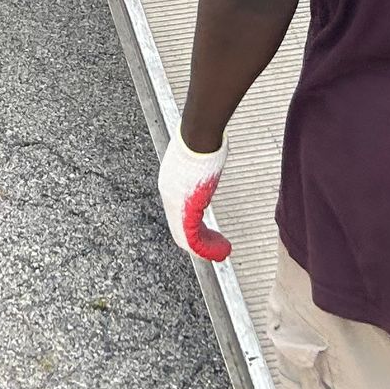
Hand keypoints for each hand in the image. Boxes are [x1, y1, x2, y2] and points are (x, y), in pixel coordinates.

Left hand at [158, 127, 231, 261]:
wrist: (198, 136)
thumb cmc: (201, 139)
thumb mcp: (197, 158)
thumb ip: (199, 170)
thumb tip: (208, 165)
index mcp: (170, 183)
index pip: (179, 212)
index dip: (194, 226)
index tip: (207, 233)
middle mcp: (169, 194)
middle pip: (180, 227)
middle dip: (199, 241)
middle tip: (214, 248)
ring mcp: (174, 203)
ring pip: (186, 237)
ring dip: (206, 248)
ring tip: (220, 252)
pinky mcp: (184, 209)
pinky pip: (193, 238)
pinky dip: (208, 248)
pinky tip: (220, 250)